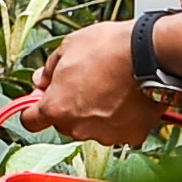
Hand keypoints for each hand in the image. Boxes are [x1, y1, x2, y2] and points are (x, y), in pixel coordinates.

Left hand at [31, 19, 174, 144]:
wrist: (150, 54)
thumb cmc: (110, 47)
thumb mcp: (69, 46)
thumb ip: (49, 68)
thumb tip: (41, 79)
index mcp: (56, 107)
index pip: (31, 121)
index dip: (35, 110)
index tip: (41, 102)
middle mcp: (78, 127)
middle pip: (64, 124)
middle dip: (70, 108)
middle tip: (85, 84)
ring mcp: (105, 135)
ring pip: (92, 128)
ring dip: (96, 114)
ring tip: (111, 87)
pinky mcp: (131, 136)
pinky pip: (119, 130)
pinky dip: (121, 119)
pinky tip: (127, 98)